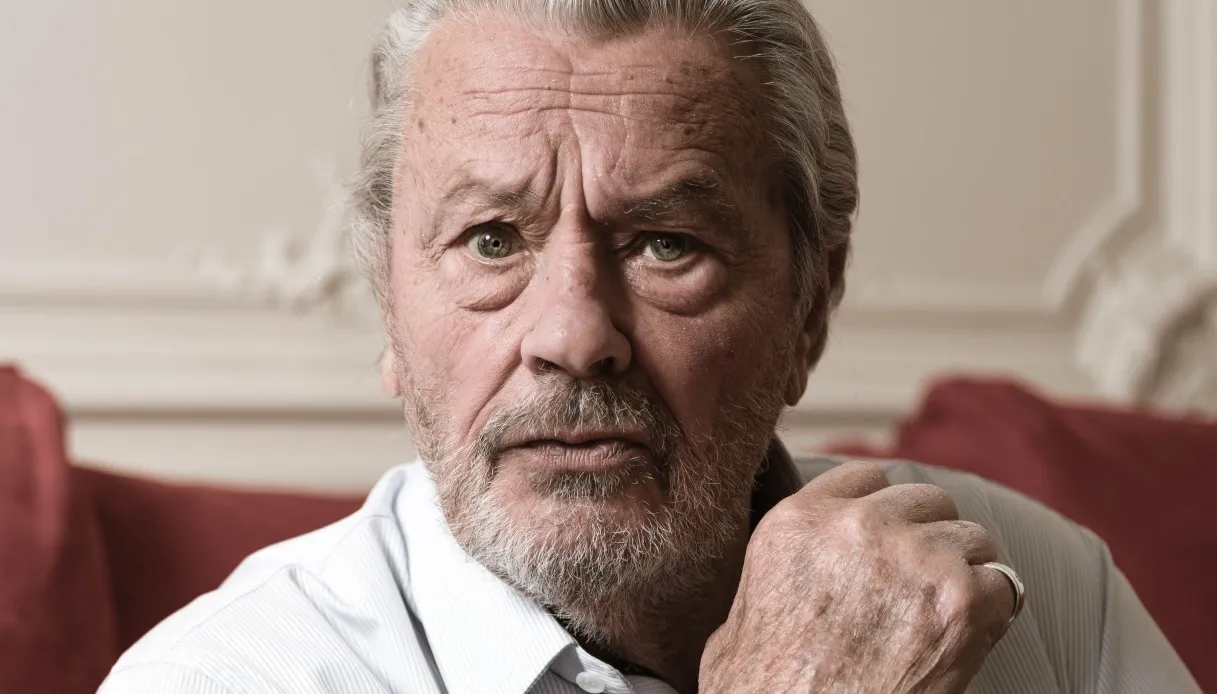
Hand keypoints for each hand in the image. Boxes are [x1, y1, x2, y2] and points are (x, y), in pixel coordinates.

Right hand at [700, 461, 1015, 692]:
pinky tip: (966, 637)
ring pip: (971, 537)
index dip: (883, 511)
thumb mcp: (747, 606)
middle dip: (929, 538)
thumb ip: (783, 562)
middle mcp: (856, 526)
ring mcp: (913, 558)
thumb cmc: (765, 684)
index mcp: (799, 521)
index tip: (887, 541)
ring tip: (943, 614)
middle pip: (926, 499)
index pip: (866, 477)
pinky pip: (1004, 584)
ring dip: (964, 572)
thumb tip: (797, 569)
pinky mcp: (959, 601)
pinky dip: (993, 613)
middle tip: (921, 585)